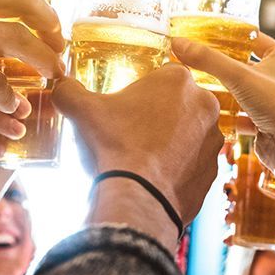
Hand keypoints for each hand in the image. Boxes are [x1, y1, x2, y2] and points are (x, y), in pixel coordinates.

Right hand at [52, 64, 223, 224]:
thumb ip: (69, 91)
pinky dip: (179, 167)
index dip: (142, 91)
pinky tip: (156, 176)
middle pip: (179, 103)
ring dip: (172, 140)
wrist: (138, 198)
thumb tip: (60, 86)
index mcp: (177, 80)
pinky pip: (194, 162)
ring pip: (189, 132)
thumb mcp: (82, 110)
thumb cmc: (114, 145)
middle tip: (133, 132)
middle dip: (160, 115)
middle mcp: (204, 104)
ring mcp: (213, 139)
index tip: (128, 107)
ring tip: (143, 156)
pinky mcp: (214, 169)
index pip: (162, 75)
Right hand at [172, 33, 274, 169]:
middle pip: (242, 65)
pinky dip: (224, 114)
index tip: (204, 33)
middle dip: (219, 65)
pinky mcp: (263, 122)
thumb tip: (178, 43)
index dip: (228, 34)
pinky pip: (239, 113)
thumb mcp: (239, 76)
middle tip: (194, 59)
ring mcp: (271, 100)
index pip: (251, 37)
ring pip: (239, 90)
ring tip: (195, 83)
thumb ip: (208, 60)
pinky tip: (207, 111)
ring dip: (220, 89)